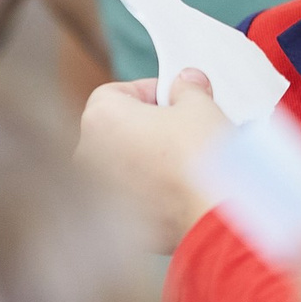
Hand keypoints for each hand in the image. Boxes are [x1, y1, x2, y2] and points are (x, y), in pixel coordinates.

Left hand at [76, 71, 225, 251]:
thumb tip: (187, 83)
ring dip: (148, 158)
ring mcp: (99, 190)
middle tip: (183, 126)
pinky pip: (131, 193)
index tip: (174, 98)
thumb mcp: (200, 107)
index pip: (116, 92)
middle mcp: (88, 154)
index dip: (148, 91)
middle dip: (148, 125)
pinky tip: (180, 187)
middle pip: (117, 128)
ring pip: (123, 163)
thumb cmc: (200, 161)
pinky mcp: (116, 218)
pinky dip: (150, 188)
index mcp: (100, 118)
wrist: (213, 217)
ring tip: (185, 160)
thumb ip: (188, 89)